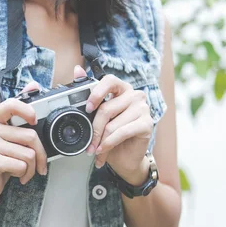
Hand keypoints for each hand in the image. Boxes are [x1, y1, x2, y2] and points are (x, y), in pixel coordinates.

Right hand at [0, 82, 47, 202]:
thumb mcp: (7, 133)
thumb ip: (19, 111)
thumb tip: (33, 84)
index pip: (12, 104)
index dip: (28, 111)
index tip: (34, 120)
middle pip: (30, 136)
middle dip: (39, 154)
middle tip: (37, 162)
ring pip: (28, 154)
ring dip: (31, 167)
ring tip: (22, 169)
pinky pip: (21, 166)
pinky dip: (23, 174)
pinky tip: (14, 174)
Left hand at [76, 66, 153, 184]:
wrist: (125, 157)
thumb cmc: (111, 133)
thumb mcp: (97, 114)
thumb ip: (88, 92)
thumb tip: (77, 70)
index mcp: (121, 88)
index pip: (109, 80)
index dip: (96, 93)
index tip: (87, 107)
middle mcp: (134, 95)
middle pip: (106, 108)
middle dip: (94, 129)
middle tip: (88, 142)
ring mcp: (143, 108)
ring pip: (112, 124)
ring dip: (101, 141)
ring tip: (96, 150)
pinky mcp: (147, 123)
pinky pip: (122, 132)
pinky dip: (110, 143)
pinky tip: (104, 150)